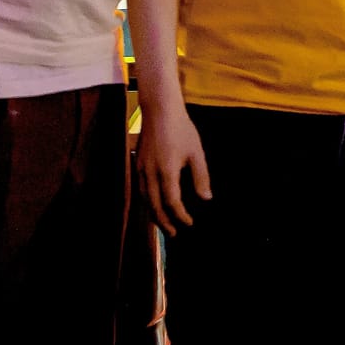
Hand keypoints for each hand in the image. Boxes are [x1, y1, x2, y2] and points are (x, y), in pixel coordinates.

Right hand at [138, 104, 210, 234]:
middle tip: (174, 234)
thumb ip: (201, 177)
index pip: (172, 202)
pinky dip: (148, 202)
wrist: (159, 110)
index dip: (180, 215)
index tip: (189, 223)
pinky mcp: (138, 164)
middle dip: (164, 223)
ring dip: (154, 215)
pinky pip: (141, 190)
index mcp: (166, 171)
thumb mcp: (196, 152)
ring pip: (145, 200)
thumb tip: (206, 198)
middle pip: (154, 206)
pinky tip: (155, 205)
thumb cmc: (181, 129)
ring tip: (164, 224)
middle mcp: (150, 173)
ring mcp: (141, 169)